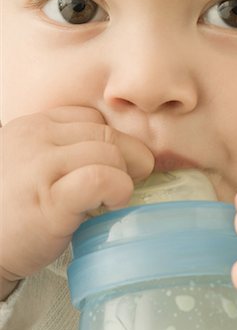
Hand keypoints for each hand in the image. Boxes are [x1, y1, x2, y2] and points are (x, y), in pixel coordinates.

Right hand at [0, 106, 153, 281]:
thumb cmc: (15, 211)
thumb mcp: (33, 165)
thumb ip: (65, 151)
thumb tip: (123, 153)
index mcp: (33, 127)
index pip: (93, 118)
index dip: (115, 143)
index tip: (117, 168)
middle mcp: (35, 138)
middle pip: (106, 134)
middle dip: (129, 161)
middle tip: (123, 186)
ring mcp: (41, 166)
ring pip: (109, 153)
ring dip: (124, 179)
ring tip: (112, 200)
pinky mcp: (51, 200)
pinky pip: (100, 179)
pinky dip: (118, 191)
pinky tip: (111, 207)